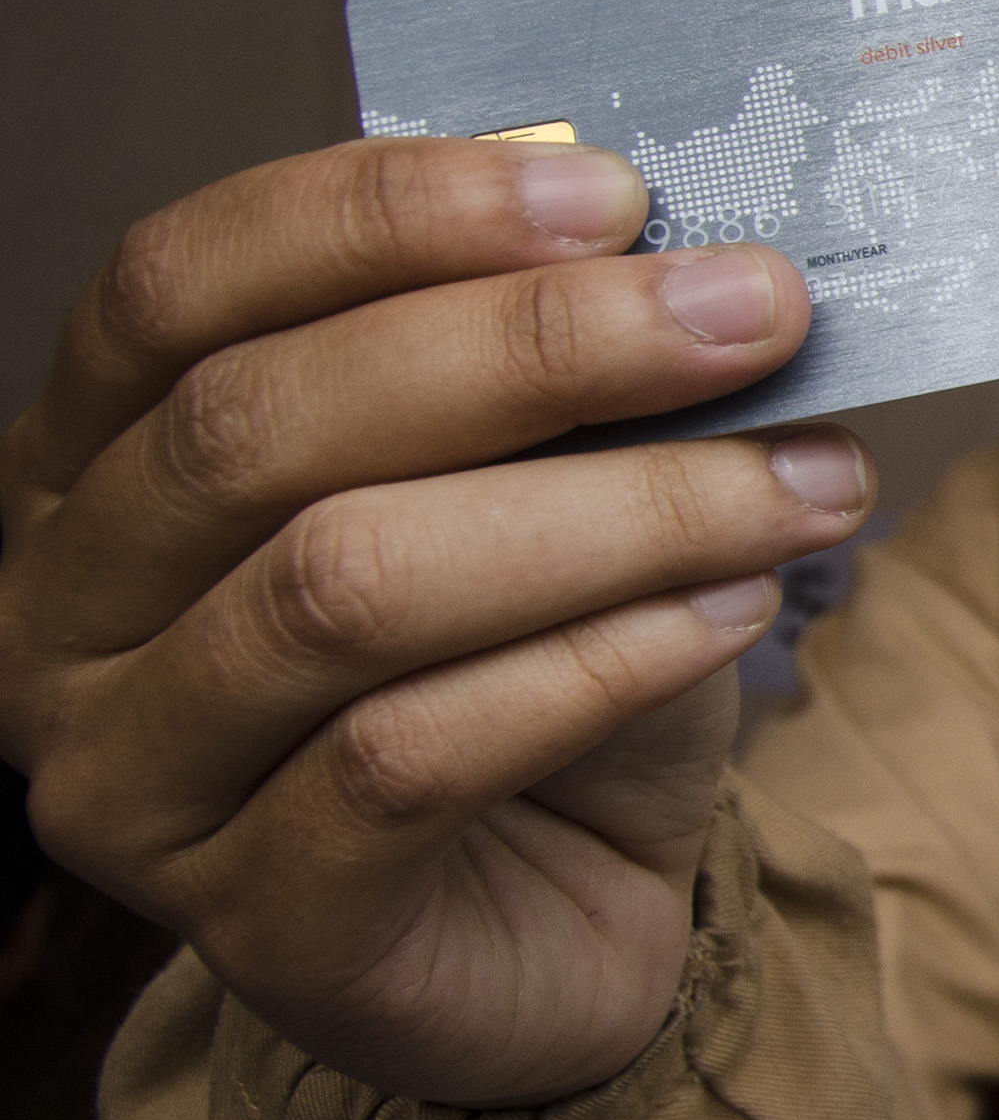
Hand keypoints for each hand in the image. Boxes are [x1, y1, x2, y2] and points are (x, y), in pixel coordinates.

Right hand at [0, 139, 872, 1106]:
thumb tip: (680, 247)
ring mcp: (131, 784)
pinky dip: (601, 663)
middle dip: (539, 348)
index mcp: (86, 463)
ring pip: (350, 589)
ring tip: (803, 481)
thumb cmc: (530, 675)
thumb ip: (544, 372)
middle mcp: (58, 619)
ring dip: (616, 512)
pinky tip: (737, 611)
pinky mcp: (255, 926)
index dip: (386, 216)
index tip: (611, 193)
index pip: (180, 284)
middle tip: (755, 315)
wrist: (563, 926)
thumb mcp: (532, 487)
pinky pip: (417, 757)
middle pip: (265, 426)